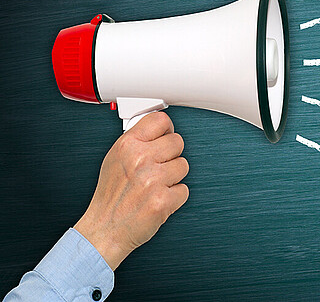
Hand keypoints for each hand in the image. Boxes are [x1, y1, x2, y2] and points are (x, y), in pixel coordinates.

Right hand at [74, 112, 188, 269]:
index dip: (166, 130)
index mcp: (127, 146)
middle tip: (157, 168)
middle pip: (178, 142)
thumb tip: (157, 129)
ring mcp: (152, 180)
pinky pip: (184, 189)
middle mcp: (139, 160)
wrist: (105, 230)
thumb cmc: (110, 197)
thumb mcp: (114, 159)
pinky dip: (174, 197)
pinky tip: (158, 199)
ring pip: (183, 165)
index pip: (160, 120)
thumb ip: (136, 141)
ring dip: (173, 177)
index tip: (165, 135)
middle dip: (171, 155)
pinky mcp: (163, 200)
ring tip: (155, 186)